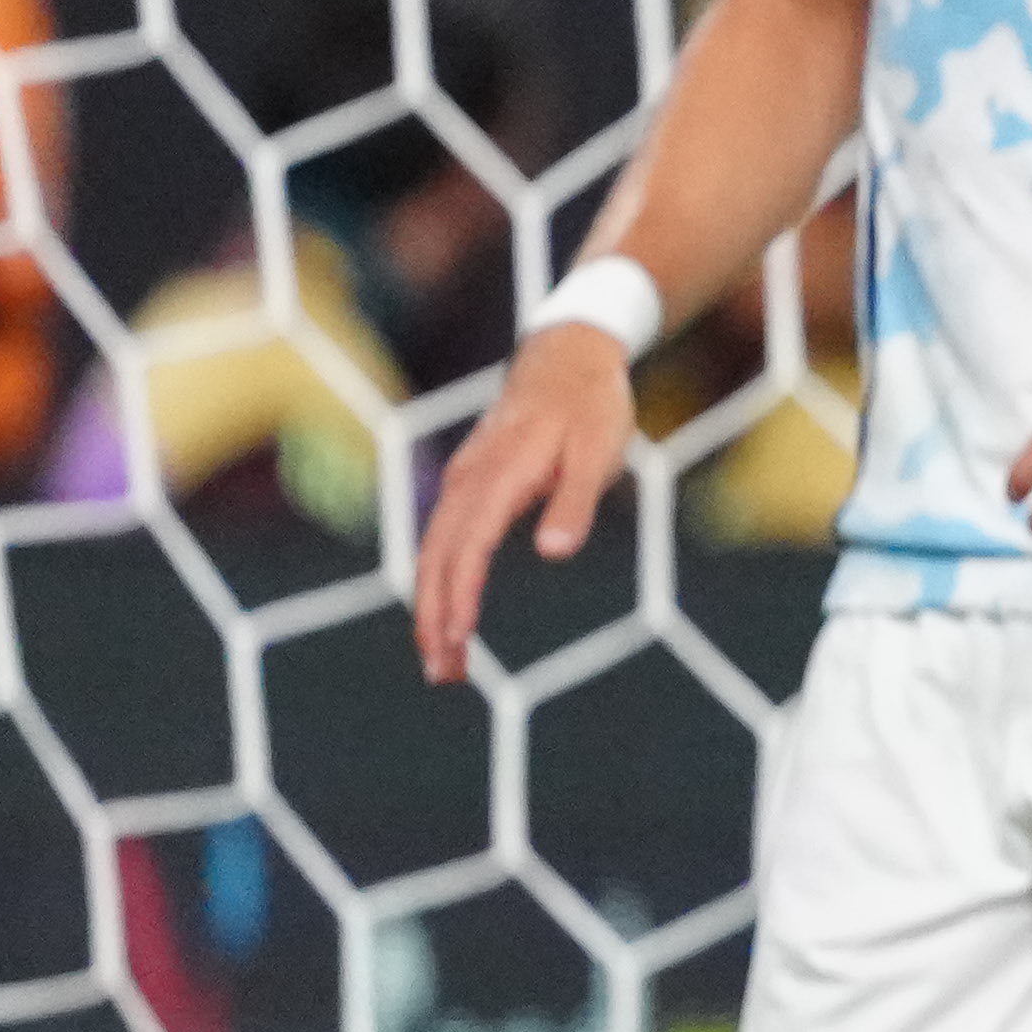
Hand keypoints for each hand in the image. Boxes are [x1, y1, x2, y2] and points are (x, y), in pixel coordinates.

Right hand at [402, 322, 644, 681]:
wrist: (567, 356)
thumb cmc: (590, 407)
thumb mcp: (598, 453)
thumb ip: (576, 503)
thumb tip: (554, 552)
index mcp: (497, 476)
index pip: (467, 548)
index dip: (458, 597)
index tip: (456, 641)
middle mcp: (467, 481)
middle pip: (436, 558)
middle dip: (434, 618)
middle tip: (444, 676)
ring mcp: (462, 481)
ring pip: (433, 552)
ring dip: (432, 606)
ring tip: (443, 661)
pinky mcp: (467, 484)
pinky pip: (442, 539)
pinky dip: (438, 579)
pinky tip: (446, 611)